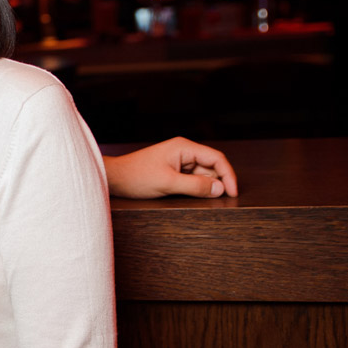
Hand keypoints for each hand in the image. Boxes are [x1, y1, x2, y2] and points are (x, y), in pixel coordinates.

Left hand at [104, 137, 237, 198]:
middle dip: (218, 182)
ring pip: (203, 174)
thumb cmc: (136, 177)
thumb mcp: (168, 183)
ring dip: (207, 186)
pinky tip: (197, 197)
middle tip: (222, 200)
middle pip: (212, 166)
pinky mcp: (174, 170)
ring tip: (205, 199)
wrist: (114, 178)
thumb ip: (195, 186)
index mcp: (184, 147)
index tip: (233, 192)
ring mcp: (179, 160)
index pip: (217, 158)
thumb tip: (220, 189)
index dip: (228, 175)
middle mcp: (184, 151)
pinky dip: (197, 188)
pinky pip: (192, 179)